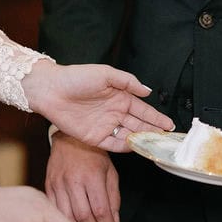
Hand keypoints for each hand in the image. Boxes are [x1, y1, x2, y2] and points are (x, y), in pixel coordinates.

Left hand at [23, 60, 172, 150]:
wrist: (51, 90)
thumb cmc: (75, 77)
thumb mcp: (105, 74)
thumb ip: (127, 82)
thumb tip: (147, 91)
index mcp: (119, 97)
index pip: (143, 110)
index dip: (157, 118)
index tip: (170, 125)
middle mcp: (114, 112)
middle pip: (139, 125)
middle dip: (154, 132)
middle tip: (169, 140)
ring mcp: (105, 125)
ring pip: (129, 135)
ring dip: (142, 140)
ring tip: (156, 145)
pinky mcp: (94, 137)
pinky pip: (113, 144)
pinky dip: (125, 147)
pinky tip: (135, 147)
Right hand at [45, 133, 119, 221]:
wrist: (69, 138)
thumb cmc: (93, 154)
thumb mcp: (110, 173)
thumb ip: (113, 198)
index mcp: (92, 176)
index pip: (100, 210)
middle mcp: (74, 181)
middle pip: (83, 217)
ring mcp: (58, 184)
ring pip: (67, 217)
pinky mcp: (48, 186)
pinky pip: (55, 211)